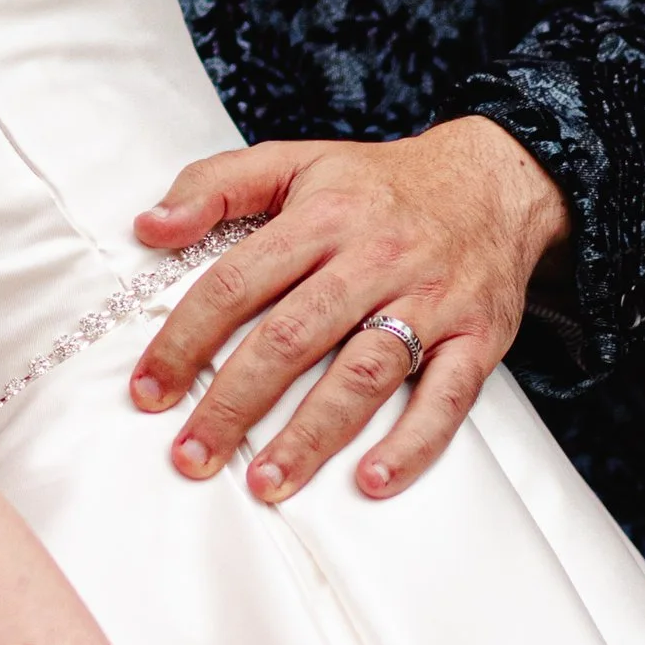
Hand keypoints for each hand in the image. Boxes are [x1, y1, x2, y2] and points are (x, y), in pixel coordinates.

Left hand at [127, 118, 570, 503]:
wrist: (494, 180)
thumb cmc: (379, 183)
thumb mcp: (295, 161)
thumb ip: (216, 184)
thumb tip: (149, 226)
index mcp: (322, 216)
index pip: (238, 281)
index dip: (186, 338)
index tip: (149, 390)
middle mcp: (374, 259)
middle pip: (293, 336)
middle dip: (235, 402)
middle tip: (191, 455)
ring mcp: (430, 302)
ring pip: (363, 374)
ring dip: (312, 435)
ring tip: (265, 483)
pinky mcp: (478, 339)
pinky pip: (448, 399)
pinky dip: (412, 444)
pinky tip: (371, 480)